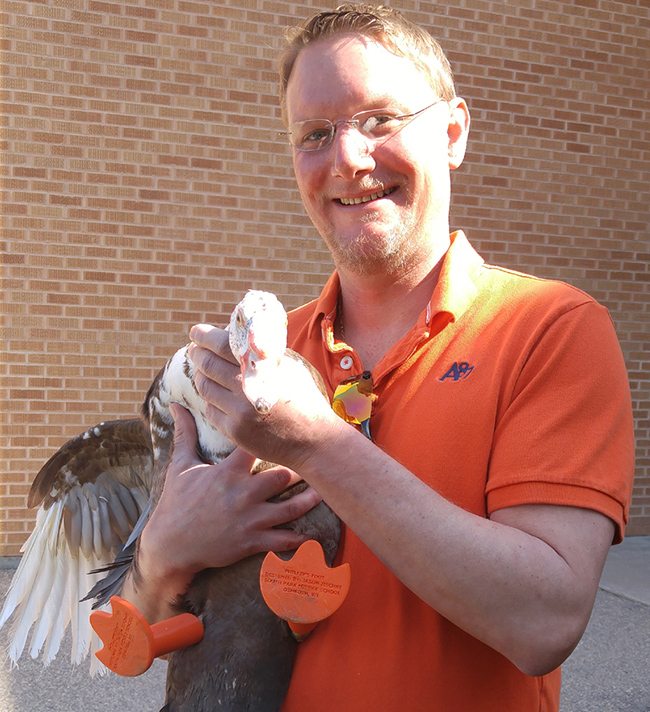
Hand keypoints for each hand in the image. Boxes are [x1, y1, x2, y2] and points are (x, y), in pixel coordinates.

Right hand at [138, 402, 323, 587]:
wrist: (170, 546)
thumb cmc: (176, 502)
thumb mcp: (180, 466)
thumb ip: (185, 434)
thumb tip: (175, 405)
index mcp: (228, 472)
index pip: (256, 447)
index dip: (274, 436)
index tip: (290, 428)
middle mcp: (243, 494)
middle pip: (283, 476)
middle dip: (301, 469)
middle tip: (317, 461)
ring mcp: (250, 519)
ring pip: (290, 508)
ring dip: (309, 500)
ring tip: (323, 491)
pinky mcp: (252, 542)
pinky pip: (282, 540)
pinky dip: (300, 538)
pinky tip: (314, 533)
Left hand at [187, 324, 340, 468]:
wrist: (314, 440)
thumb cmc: (305, 399)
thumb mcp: (290, 367)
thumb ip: (264, 354)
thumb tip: (237, 338)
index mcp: (260, 367)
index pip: (221, 345)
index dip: (204, 336)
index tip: (196, 332)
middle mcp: (245, 388)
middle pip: (207, 365)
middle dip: (197, 354)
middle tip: (195, 350)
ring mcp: (238, 412)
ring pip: (205, 388)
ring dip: (201, 376)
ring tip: (203, 371)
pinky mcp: (234, 431)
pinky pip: (211, 411)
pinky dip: (210, 400)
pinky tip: (215, 395)